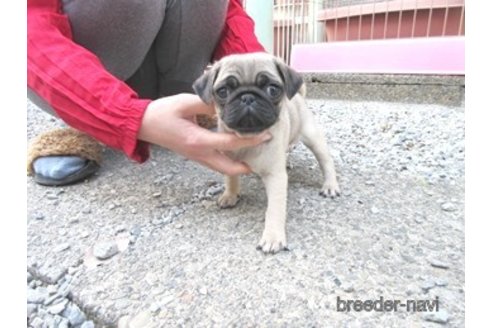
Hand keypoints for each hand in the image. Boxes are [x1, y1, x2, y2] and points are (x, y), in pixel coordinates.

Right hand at [137, 94, 270, 174]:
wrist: (143, 125)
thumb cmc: (162, 113)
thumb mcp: (185, 102)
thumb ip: (208, 103)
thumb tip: (227, 103)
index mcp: (198, 140)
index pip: (231, 143)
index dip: (251, 140)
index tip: (267, 135)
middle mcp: (199, 154)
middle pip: (230, 168)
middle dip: (248, 166)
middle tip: (264, 155)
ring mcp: (197, 157)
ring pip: (223, 168)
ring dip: (239, 165)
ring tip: (254, 153)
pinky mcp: (195, 156)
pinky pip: (216, 163)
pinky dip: (229, 160)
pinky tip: (237, 150)